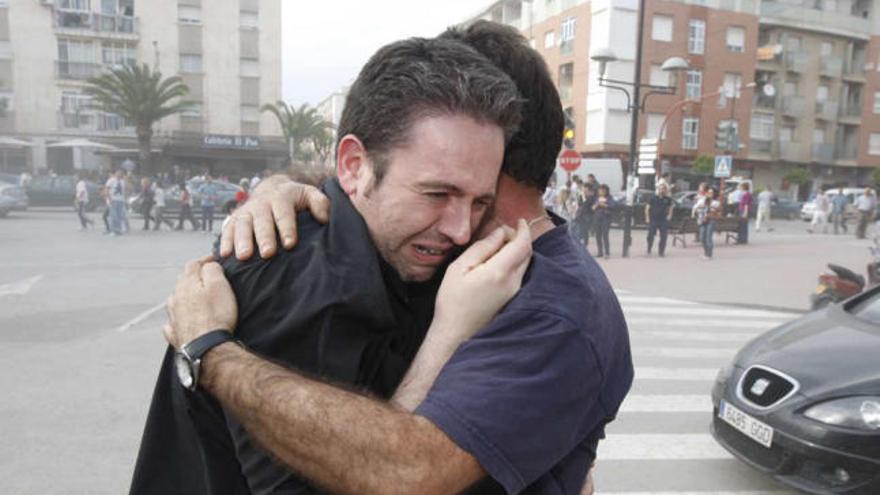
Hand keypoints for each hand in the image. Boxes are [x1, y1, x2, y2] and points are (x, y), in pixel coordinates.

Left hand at [163, 257, 237, 349]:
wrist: (207, 348)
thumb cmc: (216, 316)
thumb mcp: (219, 285)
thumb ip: (212, 269)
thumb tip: (208, 264)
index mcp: (186, 284)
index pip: (193, 264)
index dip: (204, 260)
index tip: (214, 259)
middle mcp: (175, 298)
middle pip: (182, 281)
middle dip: (193, 277)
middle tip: (206, 276)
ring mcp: (173, 317)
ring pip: (176, 300)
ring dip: (184, 296)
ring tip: (195, 297)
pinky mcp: (175, 333)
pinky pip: (173, 322)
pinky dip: (178, 318)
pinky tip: (182, 320)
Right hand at [218, 175, 330, 260]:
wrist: (272, 188)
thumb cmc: (295, 198)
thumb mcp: (309, 194)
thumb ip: (319, 203)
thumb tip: (324, 218)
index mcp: (281, 198)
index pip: (284, 214)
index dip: (287, 229)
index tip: (290, 244)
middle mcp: (261, 204)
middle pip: (262, 221)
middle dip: (264, 237)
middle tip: (267, 254)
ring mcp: (246, 211)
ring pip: (242, 225)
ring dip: (242, 241)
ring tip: (244, 257)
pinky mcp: (234, 219)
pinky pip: (227, 229)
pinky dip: (225, 241)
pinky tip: (225, 255)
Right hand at [431, 219, 531, 344]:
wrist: (456, 333)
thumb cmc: (453, 300)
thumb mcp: (460, 267)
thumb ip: (482, 247)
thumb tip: (500, 233)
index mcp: (499, 272)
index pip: (522, 244)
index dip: (523, 229)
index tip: (520, 220)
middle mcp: (513, 282)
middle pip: (527, 253)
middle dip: (519, 238)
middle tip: (503, 232)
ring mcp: (514, 291)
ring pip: (525, 263)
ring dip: (517, 250)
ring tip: (498, 245)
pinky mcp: (512, 298)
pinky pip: (520, 273)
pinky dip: (514, 261)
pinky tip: (498, 261)